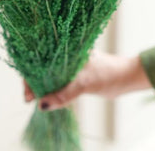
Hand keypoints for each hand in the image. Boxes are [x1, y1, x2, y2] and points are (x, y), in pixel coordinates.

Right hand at [23, 50, 151, 110]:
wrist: (127, 78)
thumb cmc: (109, 74)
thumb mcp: (86, 83)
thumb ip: (65, 94)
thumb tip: (43, 105)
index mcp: (67, 49)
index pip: (41, 57)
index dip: (31, 72)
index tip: (28, 90)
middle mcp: (66, 55)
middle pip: (43, 66)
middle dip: (33, 81)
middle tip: (29, 98)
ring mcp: (70, 65)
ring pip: (50, 74)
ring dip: (42, 86)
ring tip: (35, 99)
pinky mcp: (75, 75)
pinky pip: (58, 81)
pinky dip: (51, 90)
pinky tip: (46, 98)